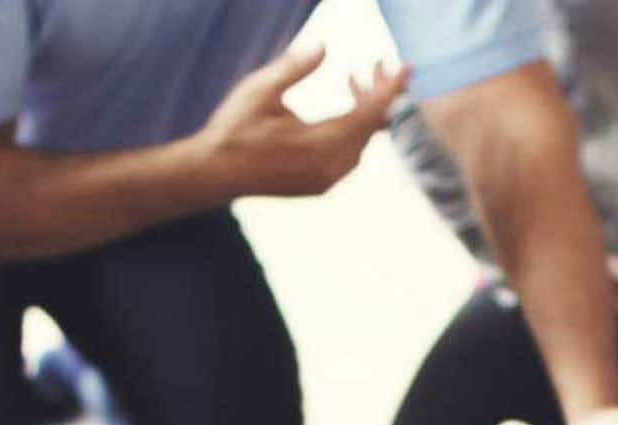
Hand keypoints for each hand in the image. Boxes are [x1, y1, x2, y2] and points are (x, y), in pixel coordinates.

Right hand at [197, 45, 409, 196]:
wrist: (211, 174)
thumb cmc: (232, 132)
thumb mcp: (261, 91)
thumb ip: (295, 68)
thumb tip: (323, 45)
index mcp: (320, 145)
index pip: (371, 113)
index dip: (390, 88)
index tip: (406, 67)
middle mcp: (329, 168)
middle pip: (372, 128)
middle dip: (378, 95)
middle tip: (374, 65)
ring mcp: (325, 181)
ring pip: (362, 143)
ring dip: (364, 113)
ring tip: (352, 82)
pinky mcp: (318, 186)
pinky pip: (349, 156)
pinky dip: (352, 132)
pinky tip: (340, 112)